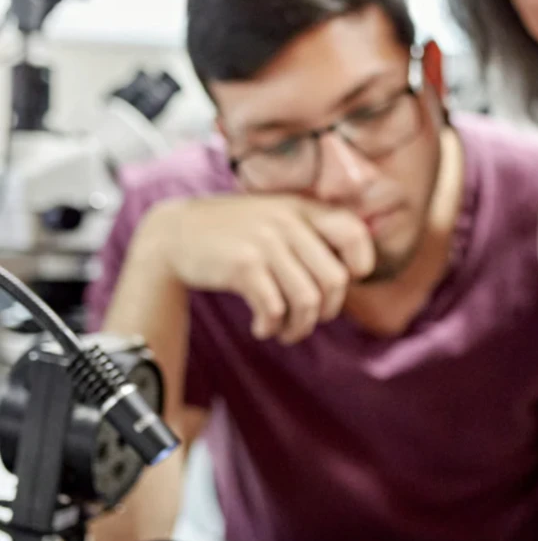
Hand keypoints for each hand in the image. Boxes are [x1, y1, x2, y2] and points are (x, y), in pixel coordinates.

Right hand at [142, 195, 374, 343]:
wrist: (174, 233)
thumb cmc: (235, 234)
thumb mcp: (276, 218)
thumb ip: (312, 235)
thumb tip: (351, 275)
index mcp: (302, 209)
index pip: (354, 231)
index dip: (360, 263)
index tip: (344, 281)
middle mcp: (288, 222)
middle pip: (335, 280)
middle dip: (327, 311)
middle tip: (308, 319)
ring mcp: (266, 242)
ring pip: (308, 301)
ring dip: (299, 328)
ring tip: (285, 331)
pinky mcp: (243, 265)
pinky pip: (275, 309)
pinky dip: (272, 327)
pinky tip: (262, 328)